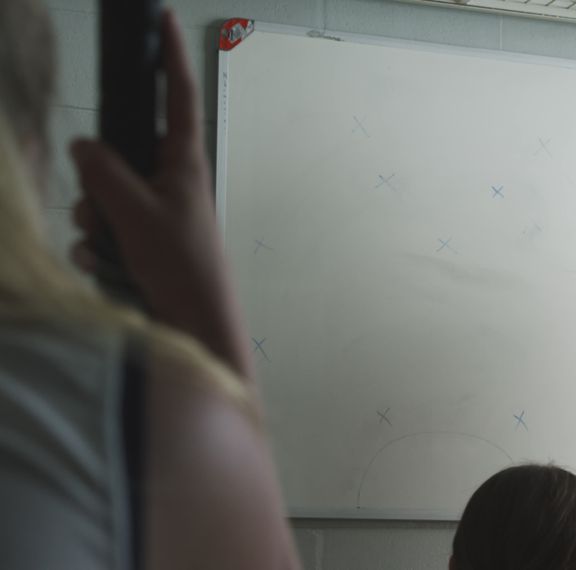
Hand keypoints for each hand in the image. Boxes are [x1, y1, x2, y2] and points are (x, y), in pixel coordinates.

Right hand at [69, 10, 252, 378]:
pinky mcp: (144, 243)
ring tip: (110, 247)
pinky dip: (98, 250)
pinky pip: (103, 233)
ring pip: (103, 198)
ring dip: (94, 222)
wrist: (194, 325)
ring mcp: (157, 214)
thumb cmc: (179, 264)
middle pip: (118, 157)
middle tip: (100, 212)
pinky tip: (107, 270)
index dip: (170, 58)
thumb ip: (104, 173)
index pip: (178, 98)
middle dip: (96, 183)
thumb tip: (84, 145)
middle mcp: (171, 183)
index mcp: (183, 163)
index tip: (164, 20)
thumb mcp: (134, 211)